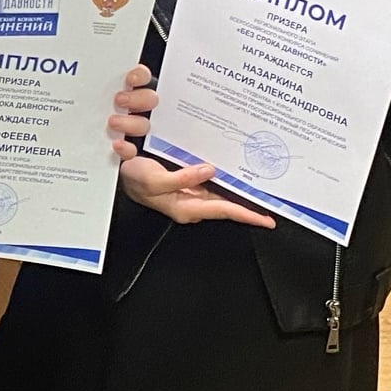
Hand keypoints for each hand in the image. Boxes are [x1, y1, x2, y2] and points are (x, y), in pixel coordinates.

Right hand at [107, 65, 274, 226]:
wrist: (118, 174)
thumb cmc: (133, 180)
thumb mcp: (154, 180)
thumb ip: (183, 178)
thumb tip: (209, 170)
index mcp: (186, 207)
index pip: (224, 211)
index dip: (247, 215)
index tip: (267, 220)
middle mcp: (192, 204)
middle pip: (227, 206)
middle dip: (249, 206)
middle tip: (272, 204)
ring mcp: (190, 195)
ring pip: (221, 196)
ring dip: (239, 194)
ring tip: (260, 190)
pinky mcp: (187, 186)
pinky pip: (212, 187)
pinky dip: (225, 183)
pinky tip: (234, 177)